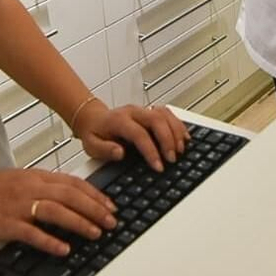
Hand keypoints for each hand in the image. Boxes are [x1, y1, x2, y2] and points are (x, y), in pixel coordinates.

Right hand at [0, 169, 117, 255]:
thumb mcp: (18, 180)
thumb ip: (42, 186)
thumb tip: (68, 196)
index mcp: (34, 176)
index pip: (72, 182)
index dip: (94, 194)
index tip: (110, 205)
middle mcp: (30, 188)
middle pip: (70, 195)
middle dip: (95, 208)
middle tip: (111, 221)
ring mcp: (18, 205)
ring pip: (56, 211)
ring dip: (79, 223)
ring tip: (96, 233)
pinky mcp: (6, 223)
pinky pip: (32, 233)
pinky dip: (50, 241)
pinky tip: (64, 249)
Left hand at [72, 101, 189, 172]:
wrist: (93, 118)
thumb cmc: (94, 133)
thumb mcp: (92, 145)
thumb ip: (105, 150)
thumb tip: (120, 153)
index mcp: (118, 120)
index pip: (139, 133)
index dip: (150, 150)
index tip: (158, 166)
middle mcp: (132, 112)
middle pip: (156, 120)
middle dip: (167, 140)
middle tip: (172, 159)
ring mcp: (142, 110)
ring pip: (164, 114)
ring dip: (175, 131)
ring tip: (180, 150)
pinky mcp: (149, 111)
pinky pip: (167, 113)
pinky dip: (178, 124)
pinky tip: (183, 138)